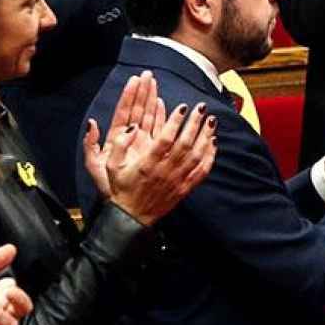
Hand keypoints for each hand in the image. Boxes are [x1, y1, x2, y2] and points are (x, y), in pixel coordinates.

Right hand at [85, 72, 216, 224]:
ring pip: (196, 156)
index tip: (182, 107)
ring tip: (211, 120)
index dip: (175, 121)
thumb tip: (132, 126)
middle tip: (201, 107)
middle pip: (185, 144)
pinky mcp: (185, 189)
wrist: (131, 216)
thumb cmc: (122, 189)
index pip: (165, 139)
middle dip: (195, 123)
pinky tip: (213, 143)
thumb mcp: (111, 166)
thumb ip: (120, 144)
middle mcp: (164, 171)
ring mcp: (177, 181)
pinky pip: (202, 171)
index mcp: (147, 164)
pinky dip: (210, 156)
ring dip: (205, 136)